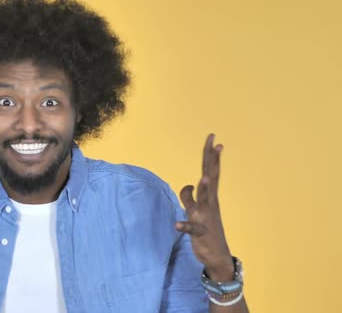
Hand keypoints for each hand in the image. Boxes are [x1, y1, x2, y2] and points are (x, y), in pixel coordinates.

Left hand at [176, 134, 233, 280]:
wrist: (217, 257)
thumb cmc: (206, 230)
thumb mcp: (194, 210)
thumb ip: (189, 197)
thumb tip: (187, 185)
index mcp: (209, 197)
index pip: (210, 171)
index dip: (210, 155)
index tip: (213, 138)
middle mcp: (209, 204)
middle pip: (210, 177)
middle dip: (211, 161)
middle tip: (216, 143)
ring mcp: (206, 218)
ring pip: (204, 201)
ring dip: (203, 191)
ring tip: (203, 180)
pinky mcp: (200, 233)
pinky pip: (192, 229)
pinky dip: (185, 227)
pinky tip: (178, 225)